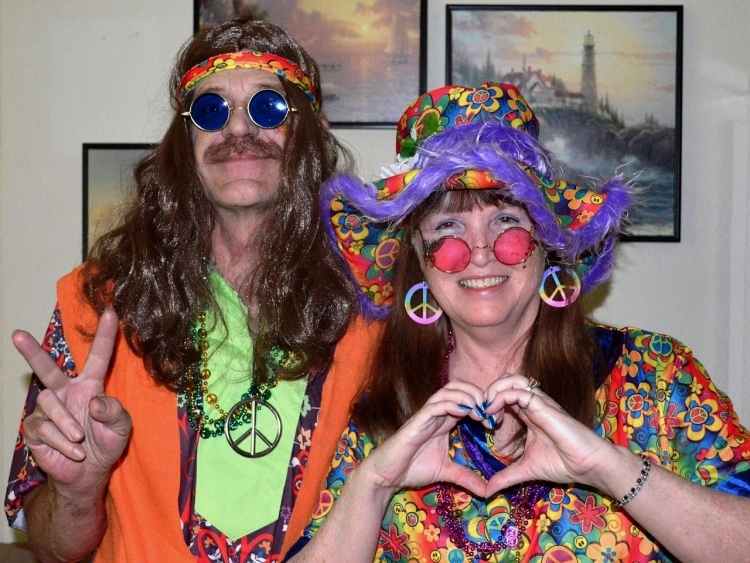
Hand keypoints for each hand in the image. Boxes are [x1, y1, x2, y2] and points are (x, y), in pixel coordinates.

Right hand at [13, 309, 131, 492]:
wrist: (88, 473)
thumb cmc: (106, 444)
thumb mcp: (121, 428)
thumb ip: (115, 413)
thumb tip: (95, 402)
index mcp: (90, 386)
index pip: (98, 357)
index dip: (105, 335)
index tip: (111, 312)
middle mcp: (66, 392)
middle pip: (47, 368)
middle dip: (32, 351)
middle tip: (17, 334)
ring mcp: (48, 409)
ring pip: (49, 402)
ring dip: (67, 423)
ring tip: (80, 440)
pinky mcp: (35, 428)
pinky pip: (44, 427)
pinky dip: (61, 441)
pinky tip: (73, 451)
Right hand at [359, 380, 489, 496]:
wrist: (387, 475)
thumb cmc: (412, 469)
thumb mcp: (446, 472)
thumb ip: (466, 477)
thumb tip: (487, 492)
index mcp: (444, 420)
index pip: (465, 399)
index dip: (482, 404)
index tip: (495, 420)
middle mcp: (436, 413)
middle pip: (458, 387)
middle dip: (477, 393)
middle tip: (490, 411)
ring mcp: (426, 415)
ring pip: (448, 391)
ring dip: (467, 396)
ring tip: (480, 410)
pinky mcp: (417, 421)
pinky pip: (435, 405)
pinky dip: (452, 404)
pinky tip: (464, 412)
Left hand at [482, 379, 614, 496]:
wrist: (588, 465)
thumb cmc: (563, 464)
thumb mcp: (526, 470)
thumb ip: (506, 477)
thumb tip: (487, 492)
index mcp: (528, 414)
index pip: (504, 394)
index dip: (489, 403)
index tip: (481, 423)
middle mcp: (532, 404)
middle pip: (506, 380)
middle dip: (488, 391)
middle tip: (481, 413)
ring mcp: (538, 402)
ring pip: (511, 379)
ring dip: (493, 391)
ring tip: (487, 411)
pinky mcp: (543, 406)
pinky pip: (518, 391)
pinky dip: (501, 398)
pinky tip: (494, 415)